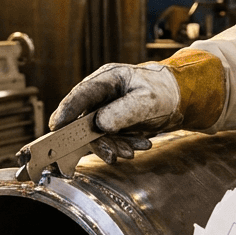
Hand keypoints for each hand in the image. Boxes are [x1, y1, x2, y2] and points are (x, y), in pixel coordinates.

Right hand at [49, 62, 179, 162]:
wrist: (179, 99)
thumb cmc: (164, 92)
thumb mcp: (147, 101)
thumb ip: (123, 111)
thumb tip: (99, 125)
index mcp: (107, 79)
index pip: (81, 94)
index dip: (67, 110)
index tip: (57, 127)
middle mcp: (102, 94)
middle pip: (85, 119)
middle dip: (98, 141)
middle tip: (112, 155)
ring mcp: (105, 109)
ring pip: (97, 133)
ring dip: (113, 146)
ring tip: (133, 151)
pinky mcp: (112, 123)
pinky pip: (109, 139)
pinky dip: (123, 146)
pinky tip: (141, 145)